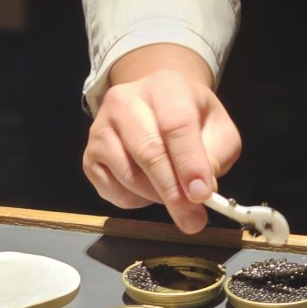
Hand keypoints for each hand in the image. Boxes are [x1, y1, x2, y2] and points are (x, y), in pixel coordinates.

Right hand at [82, 45, 241, 233]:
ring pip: (128, 175)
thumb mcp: (217, 127)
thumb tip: (198, 191)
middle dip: (174, 192)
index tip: (202, 195)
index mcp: (165, 88)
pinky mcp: (89, 155)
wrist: (155, 101)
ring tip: (176, 197)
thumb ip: (215, 155)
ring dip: (157, 197)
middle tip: (194, 219)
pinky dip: (134, 201)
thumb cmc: (191, 116)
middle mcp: (125, 102)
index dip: (189, 163)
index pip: (176, 125)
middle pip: (148, 151)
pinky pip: (111, 189)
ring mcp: (101, 128)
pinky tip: (149, 190)